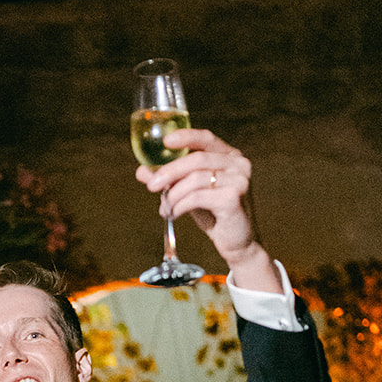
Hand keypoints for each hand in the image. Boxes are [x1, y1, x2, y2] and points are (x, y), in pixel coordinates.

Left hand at [136, 129, 279, 291]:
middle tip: (151, 186)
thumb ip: (170, 181)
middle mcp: (238, 164)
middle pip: (197, 159)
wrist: (237, 244)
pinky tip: (174, 214)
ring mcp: (239, 179)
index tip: (166, 141)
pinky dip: (181, 205)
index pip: (206, 139)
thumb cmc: (215, 216)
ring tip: (164, 209)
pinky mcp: (233, 198)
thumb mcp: (189, 194)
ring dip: (173, 194)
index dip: (186, 137)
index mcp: (230, 157)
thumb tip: (142, 171)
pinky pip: (198, 196)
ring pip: (195, 179)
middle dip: (169, 172)